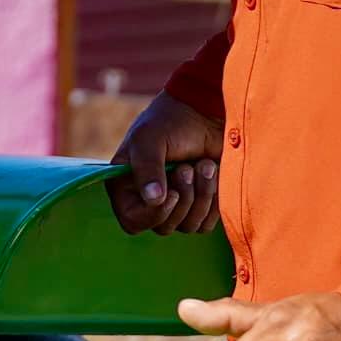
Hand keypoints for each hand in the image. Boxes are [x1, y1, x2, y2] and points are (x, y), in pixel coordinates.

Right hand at [110, 93, 224, 234]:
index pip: (133, 222)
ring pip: (189, 226)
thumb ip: (147, 169)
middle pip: (164, 227)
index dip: (154, 214)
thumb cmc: (171, 122)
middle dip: (183, 197)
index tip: (171, 192)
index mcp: (126, 187)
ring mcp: (176, 206)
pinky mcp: (200, 206)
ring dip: (201, 195)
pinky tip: (212, 173)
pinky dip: (214, 200)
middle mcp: (147, 201)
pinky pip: (207, 223)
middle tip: (187, 167)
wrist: (205, 112)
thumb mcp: (150, 140)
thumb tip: (154, 200)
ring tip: (203, 164)